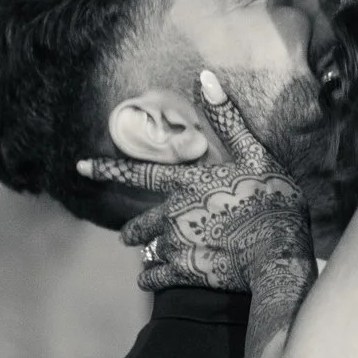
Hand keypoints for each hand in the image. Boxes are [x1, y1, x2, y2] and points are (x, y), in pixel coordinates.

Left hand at [124, 75, 313, 296]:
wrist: (277, 252)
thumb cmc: (272, 199)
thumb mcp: (255, 153)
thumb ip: (227, 120)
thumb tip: (205, 76)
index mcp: (186, 183)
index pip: (138, 171)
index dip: (107, 168)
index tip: (80, 166)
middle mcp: (173, 214)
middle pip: (139, 223)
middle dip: (131, 231)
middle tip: (125, 238)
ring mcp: (177, 246)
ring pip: (149, 251)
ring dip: (149, 253)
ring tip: (149, 260)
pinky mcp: (186, 273)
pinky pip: (155, 278)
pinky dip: (152, 279)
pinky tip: (154, 281)